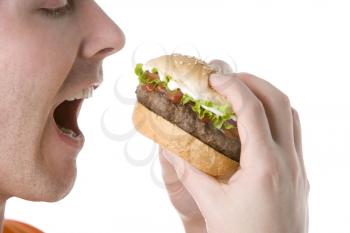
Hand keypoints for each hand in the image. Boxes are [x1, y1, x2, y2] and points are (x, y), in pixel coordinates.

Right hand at [160, 69, 308, 232]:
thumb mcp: (212, 205)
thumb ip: (189, 173)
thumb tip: (170, 149)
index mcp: (265, 165)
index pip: (252, 110)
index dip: (232, 87)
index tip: (214, 78)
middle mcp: (288, 161)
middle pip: (280, 102)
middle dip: (253, 82)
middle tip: (228, 81)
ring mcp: (298, 167)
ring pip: (291, 116)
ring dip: (267, 98)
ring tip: (242, 96)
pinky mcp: (300, 174)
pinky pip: (293, 133)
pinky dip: (275, 117)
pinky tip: (255, 126)